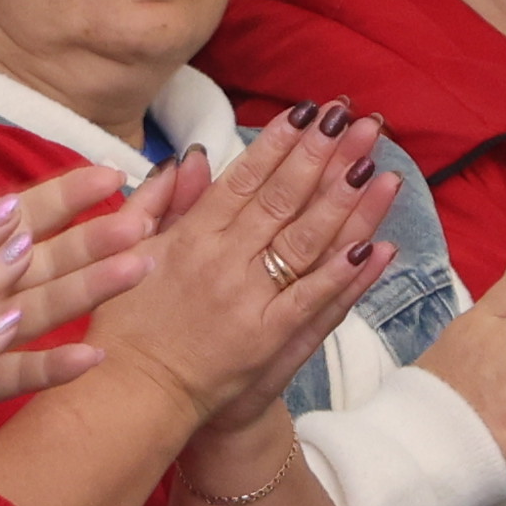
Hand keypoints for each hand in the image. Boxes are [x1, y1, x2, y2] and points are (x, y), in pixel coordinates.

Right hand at [94, 100, 401, 434]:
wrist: (134, 394)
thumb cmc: (129, 323)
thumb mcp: (131, 252)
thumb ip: (159, 202)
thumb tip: (186, 157)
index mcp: (190, 237)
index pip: (243, 180)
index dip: (279, 144)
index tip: (308, 112)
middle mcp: (223, 262)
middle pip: (281, 199)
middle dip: (322, 155)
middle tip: (355, 118)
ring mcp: (248, 300)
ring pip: (304, 241)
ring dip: (344, 201)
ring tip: (377, 163)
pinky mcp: (268, 338)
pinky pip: (313, 299)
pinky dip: (344, 273)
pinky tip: (374, 245)